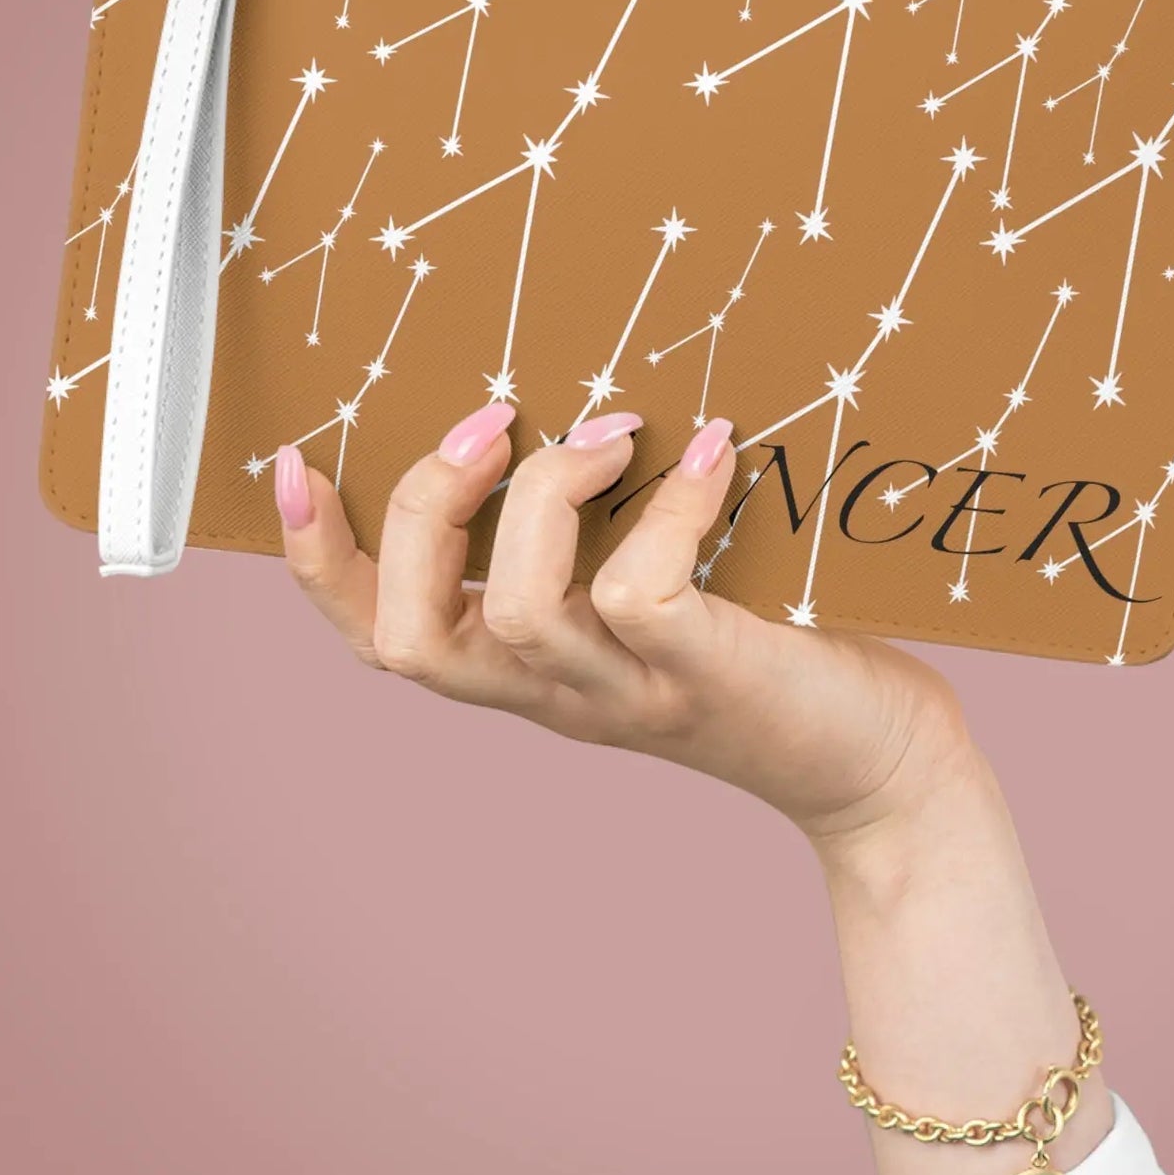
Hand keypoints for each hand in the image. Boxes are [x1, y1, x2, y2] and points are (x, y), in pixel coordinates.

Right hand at [272, 402, 975, 846]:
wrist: (880, 768)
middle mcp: (559, 698)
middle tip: (489, 423)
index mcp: (528, 676)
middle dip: (424, 511)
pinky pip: (638, 592)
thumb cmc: (775, 658)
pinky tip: (712, 455)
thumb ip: (599, 545)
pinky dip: (664, 510)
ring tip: (614, 430)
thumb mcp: (659, 608)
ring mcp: (629, 696)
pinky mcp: (705, 681)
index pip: (381, 638)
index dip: (319, 561)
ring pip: (516, 609)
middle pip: (412, 635)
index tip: (294, 465)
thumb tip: (574, 406)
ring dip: (548, 496)